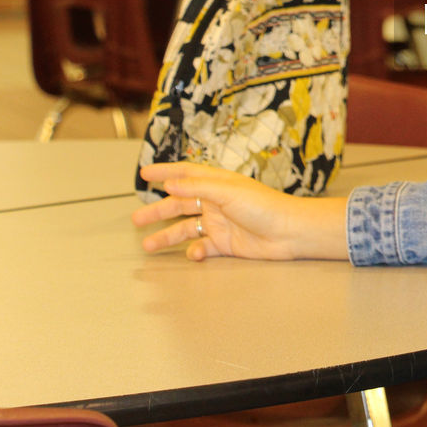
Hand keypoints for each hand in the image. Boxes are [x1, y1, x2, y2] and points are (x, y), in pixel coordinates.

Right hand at [131, 163, 347, 261]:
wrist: (289, 233)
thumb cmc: (264, 206)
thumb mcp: (228, 192)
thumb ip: (197, 188)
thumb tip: (169, 184)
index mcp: (218, 183)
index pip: (186, 174)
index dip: (166, 172)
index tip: (145, 173)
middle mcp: (216, 202)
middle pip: (180, 204)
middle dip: (158, 211)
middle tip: (137, 220)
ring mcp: (220, 223)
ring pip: (186, 229)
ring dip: (168, 236)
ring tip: (148, 245)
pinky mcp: (226, 243)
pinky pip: (203, 247)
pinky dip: (195, 251)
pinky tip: (193, 254)